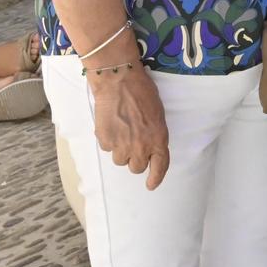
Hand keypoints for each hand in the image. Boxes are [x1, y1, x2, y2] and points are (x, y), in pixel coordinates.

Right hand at [90, 62, 169, 189]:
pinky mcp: (106, 141)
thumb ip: (154, 134)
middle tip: (132, 145)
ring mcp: (122, 145)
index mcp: (159, 138)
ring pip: (120, 160)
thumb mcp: (157, 115)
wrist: (119, 81)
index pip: (160, 166)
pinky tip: (111, 124)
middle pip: (136, 168)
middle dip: (134, 159)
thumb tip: (149, 146)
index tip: (151, 185)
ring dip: (120, 150)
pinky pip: (107, 148)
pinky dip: (109, 140)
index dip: (155, 178)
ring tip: (121, 130)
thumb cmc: (141, 92)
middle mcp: (141, 146)